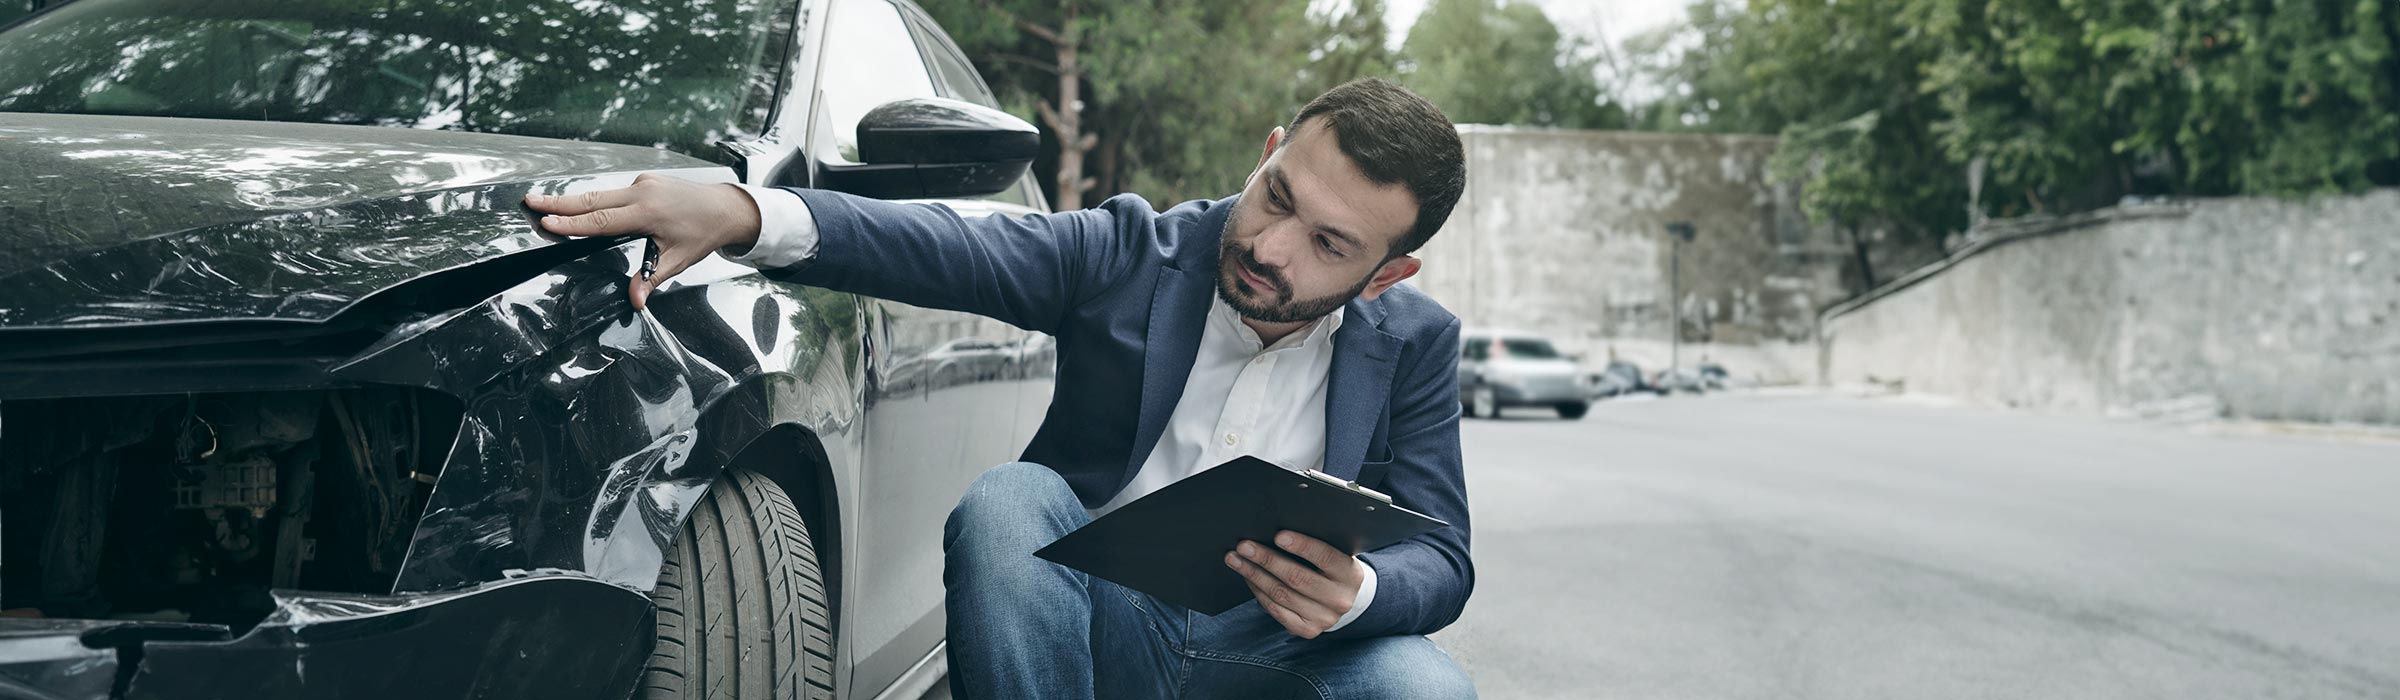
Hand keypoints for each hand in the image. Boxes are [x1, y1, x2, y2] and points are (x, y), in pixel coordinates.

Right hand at [523, 173, 762, 309]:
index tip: (545, 222)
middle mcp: (642, 193)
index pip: (600, 220)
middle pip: (592, 200)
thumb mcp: (678, 260)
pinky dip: (594, 199)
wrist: (726, 207)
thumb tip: (635, 301)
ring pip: (600, 194)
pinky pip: (614, 192)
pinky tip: (578, 205)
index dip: (571, 223)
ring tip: (543, 203)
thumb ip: (652, 278)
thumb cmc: (703, 234)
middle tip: (529, 201)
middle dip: (558, 202)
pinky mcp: (645, 182)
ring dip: (572, 200)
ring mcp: (643, 184)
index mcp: (648, 212)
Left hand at [1224, 530, 1365, 638]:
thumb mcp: (1334, 554)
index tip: (1278, 535)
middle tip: (1243, 546)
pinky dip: (1258, 592)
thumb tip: (1275, 532)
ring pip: (1282, 594)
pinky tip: (1247, 577)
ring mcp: (1324, 618)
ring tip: (1236, 560)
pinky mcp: (1307, 630)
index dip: (1301, 545)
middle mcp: (1340, 599)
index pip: (1325, 556)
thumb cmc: (1329, 568)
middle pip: (1297, 577)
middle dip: (1266, 560)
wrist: (1342, 599)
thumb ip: (1314, 545)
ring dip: (1254, 575)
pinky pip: (1276, 610)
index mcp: (1351, 574)